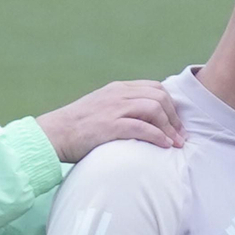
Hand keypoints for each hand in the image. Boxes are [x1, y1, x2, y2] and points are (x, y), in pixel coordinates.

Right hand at [36, 81, 184, 160]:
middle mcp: (118, 94)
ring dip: (170, 127)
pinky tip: (164, 146)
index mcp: (117, 89)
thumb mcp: (100, 110)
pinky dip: (158, 136)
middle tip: (181, 136)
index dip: (171, 105)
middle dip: (175, 117)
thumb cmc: (76, 129)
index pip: (154, 88)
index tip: (176, 124)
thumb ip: (120, 110)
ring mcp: (114, 108)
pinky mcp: (109, 125)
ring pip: (154, 109)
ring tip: (176, 143)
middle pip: (159, 97)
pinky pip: (142, 127)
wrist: (53, 134)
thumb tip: (141, 124)